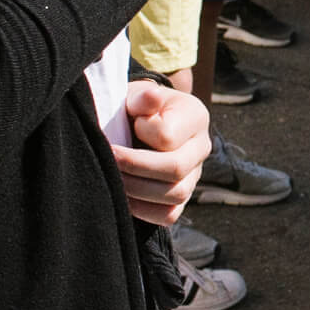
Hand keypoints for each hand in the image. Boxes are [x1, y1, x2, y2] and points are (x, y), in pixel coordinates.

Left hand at [111, 80, 211, 225]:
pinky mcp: (181, 198)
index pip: (168, 136)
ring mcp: (194, 176)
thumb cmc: (137, 107)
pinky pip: (169, 214)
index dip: (142, 132)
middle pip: (176, 168)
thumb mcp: (139, 95)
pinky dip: (143, 210)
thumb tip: (150, 99)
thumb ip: (144, 97)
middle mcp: (202, 148)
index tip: (125, 125)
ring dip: (137, 189)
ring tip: (113, 177)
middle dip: (135, 167)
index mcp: (195, 117)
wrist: (140, 122)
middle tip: (108, 159)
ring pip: (175, 194)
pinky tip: (123, 197)